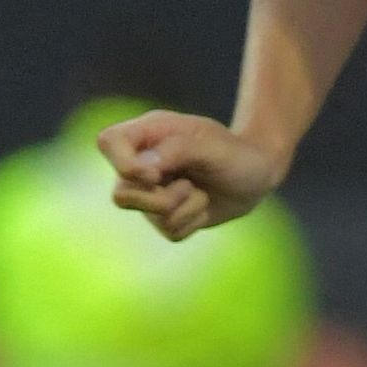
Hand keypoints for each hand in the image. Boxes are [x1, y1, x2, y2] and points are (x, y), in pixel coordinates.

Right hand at [97, 109, 283, 240]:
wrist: (258, 173)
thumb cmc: (235, 151)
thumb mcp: (211, 145)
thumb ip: (177, 151)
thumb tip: (144, 169)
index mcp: (148, 134)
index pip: (108, 143)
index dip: (124, 165)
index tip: (156, 174)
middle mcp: (144, 163)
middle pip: (121, 194)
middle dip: (159, 199)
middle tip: (188, 187)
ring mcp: (152, 191)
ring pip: (148, 217)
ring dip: (183, 208)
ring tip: (201, 192)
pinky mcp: (167, 215)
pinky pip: (168, 232)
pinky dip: (192, 222)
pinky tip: (203, 205)